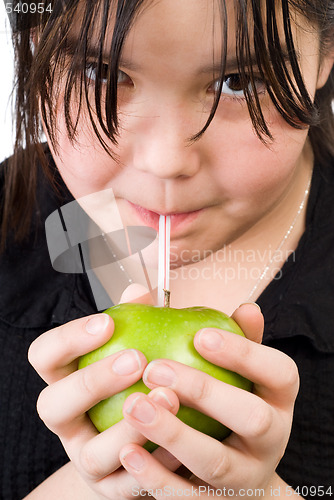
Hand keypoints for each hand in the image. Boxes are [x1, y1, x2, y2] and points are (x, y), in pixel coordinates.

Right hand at [28, 310, 180, 498]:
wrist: (147, 446)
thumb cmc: (139, 385)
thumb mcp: (137, 351)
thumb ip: (138, 321)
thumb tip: (141, 292)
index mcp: (66, 382)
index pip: (44, 356)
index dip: (68, 338)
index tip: (107, 321)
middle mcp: (68, 423)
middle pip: (52, 405)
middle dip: (92, 381)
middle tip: (136, 360)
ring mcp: (87, 460)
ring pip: (92, 454)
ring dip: (130, 426)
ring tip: (169, 397)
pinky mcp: (114, 490)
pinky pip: (129, 484)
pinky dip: (156, 463)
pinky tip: (182, 442)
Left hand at [119, 303, 299, 498]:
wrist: (241, 473)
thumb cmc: (233, 403)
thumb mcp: (242, 372)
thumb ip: (238, 339)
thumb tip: (244, 307)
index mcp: (279, 398)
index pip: (278, 372)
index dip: (244, 353)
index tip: (200, 336)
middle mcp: (271, 439)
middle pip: (253, 418)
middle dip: (205, 391)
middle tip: (155, 367)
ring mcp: (246, 476)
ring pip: (215, 463)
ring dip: (172, 433)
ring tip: (133, 406)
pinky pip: (186, 496)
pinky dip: (156, 476)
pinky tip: (127, 451)